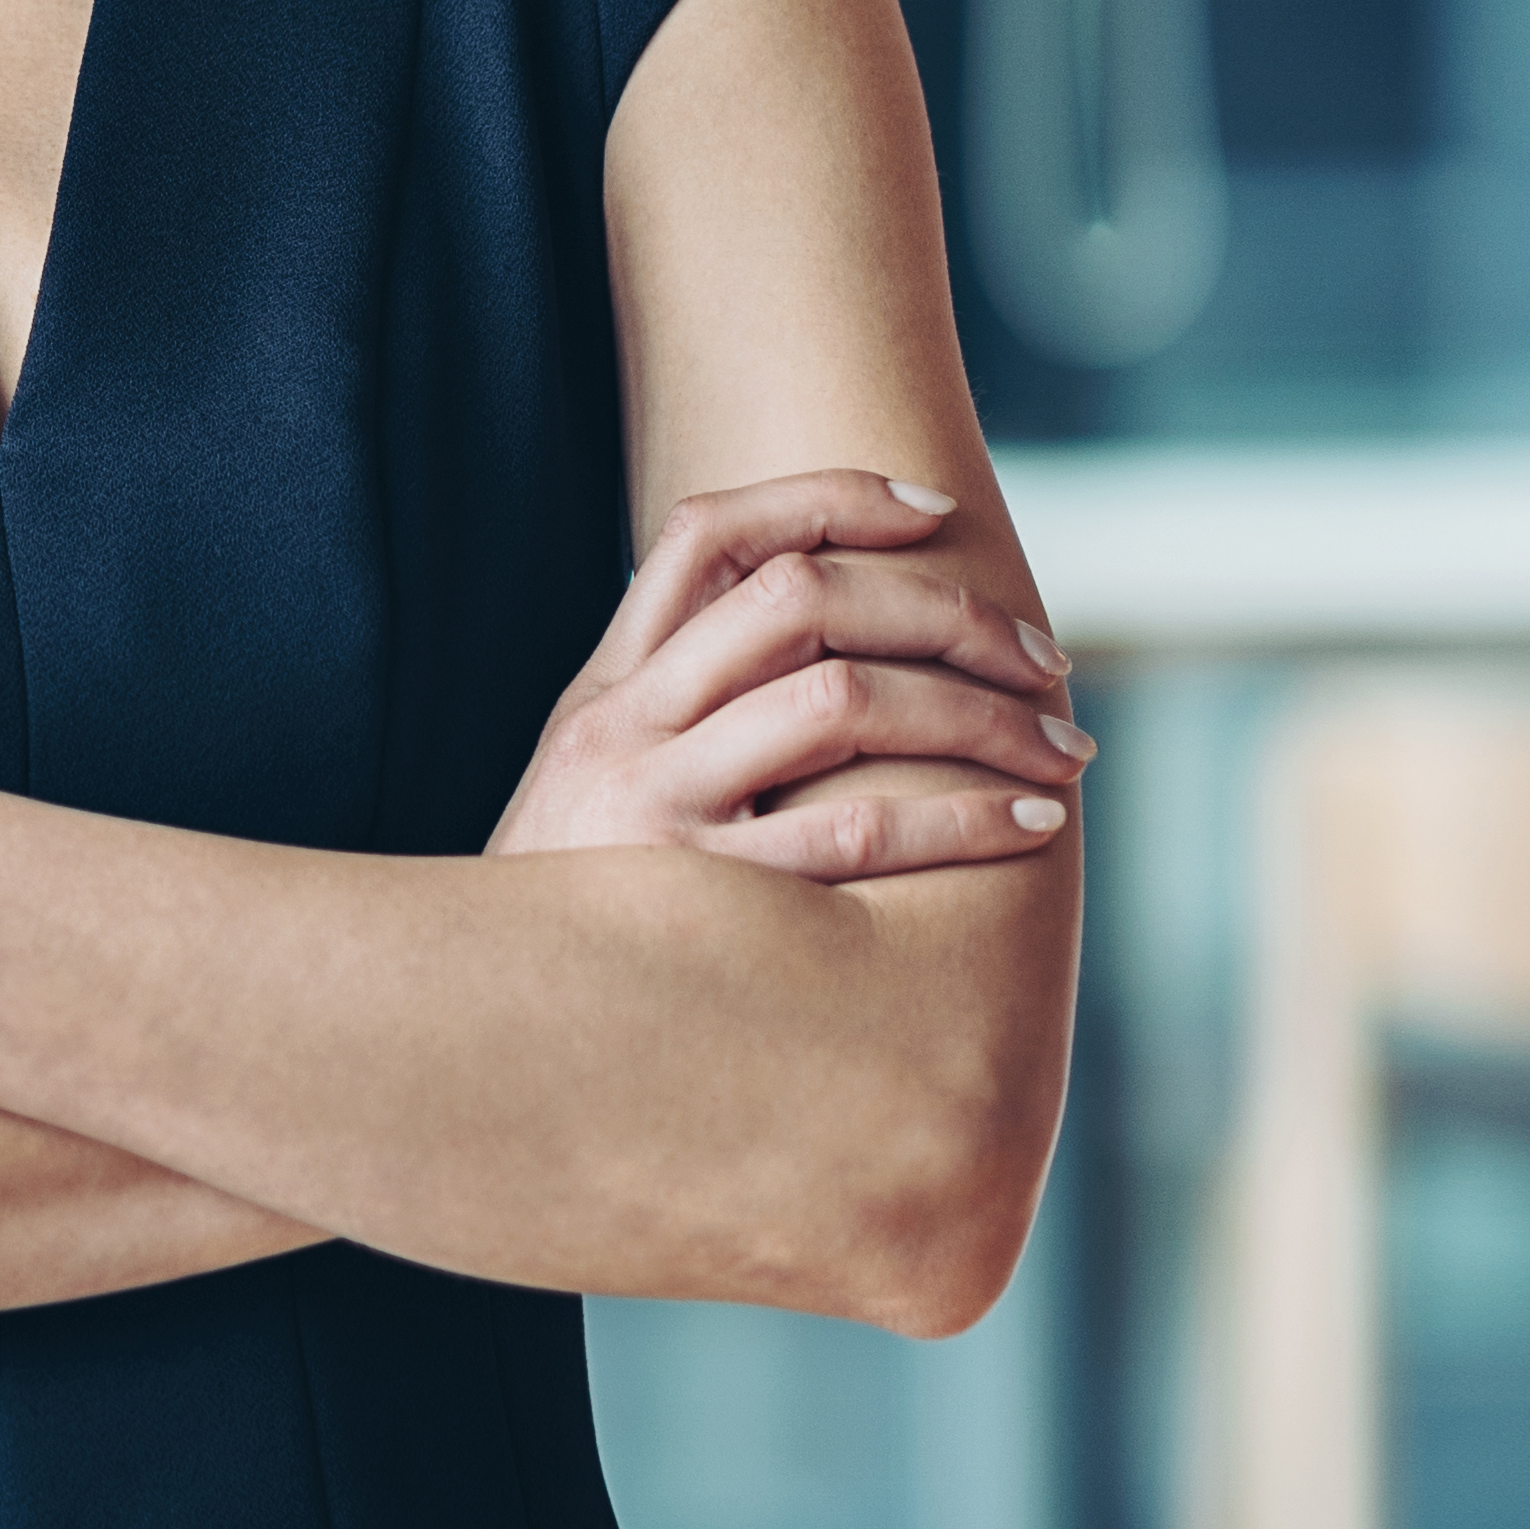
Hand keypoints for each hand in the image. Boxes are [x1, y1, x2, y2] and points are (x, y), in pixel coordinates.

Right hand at [491, 467, 1085, 881]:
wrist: (469, 1032)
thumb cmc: (563, 919)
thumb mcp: (585, 796)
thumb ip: (670, 726)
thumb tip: (816, 667)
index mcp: (602, 691)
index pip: (706, 534)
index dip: (826, 496)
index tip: (932, 510)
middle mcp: (622, 725)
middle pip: (800, 598)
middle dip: (943, 610)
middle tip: (1041, 654)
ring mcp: (653, 805)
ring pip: (841, 700)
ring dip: (978, 712)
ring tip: (1061, 743)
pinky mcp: (693, 900)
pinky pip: (853, 837)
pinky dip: (959, 820)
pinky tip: (1026, 826)